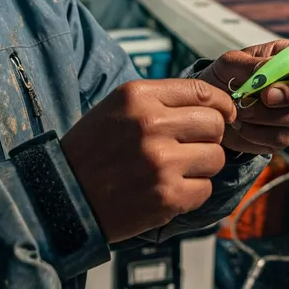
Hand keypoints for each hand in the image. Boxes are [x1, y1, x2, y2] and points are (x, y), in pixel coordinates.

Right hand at [60, 78, 235, 242]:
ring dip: (202, 166)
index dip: (221, 104)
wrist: (63, 197)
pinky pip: (205, 190)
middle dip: (210, 137)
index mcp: (138, 97)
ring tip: (176, 171)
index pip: (202, 91)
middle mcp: (150, 124)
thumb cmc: (93, 151)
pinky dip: (192, 193)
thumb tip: (214, 105)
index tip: (225, 114)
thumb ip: (162, 101)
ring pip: (216, 158)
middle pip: (215, 125)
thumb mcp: (118, 109)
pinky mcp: (167, 197)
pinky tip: (168, 191)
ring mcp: (160, 162)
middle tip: (192, 147)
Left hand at [198, 39, 288, 154]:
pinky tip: (242, 125)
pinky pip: (281, 137)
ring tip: (242, 110)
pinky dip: (258, 133)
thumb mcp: (230, 64)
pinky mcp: (285, 135)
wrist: (211, 108)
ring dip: (268, 115)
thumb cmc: (224, 78)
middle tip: (264, 96)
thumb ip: (250, 64)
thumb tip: (268, 69)